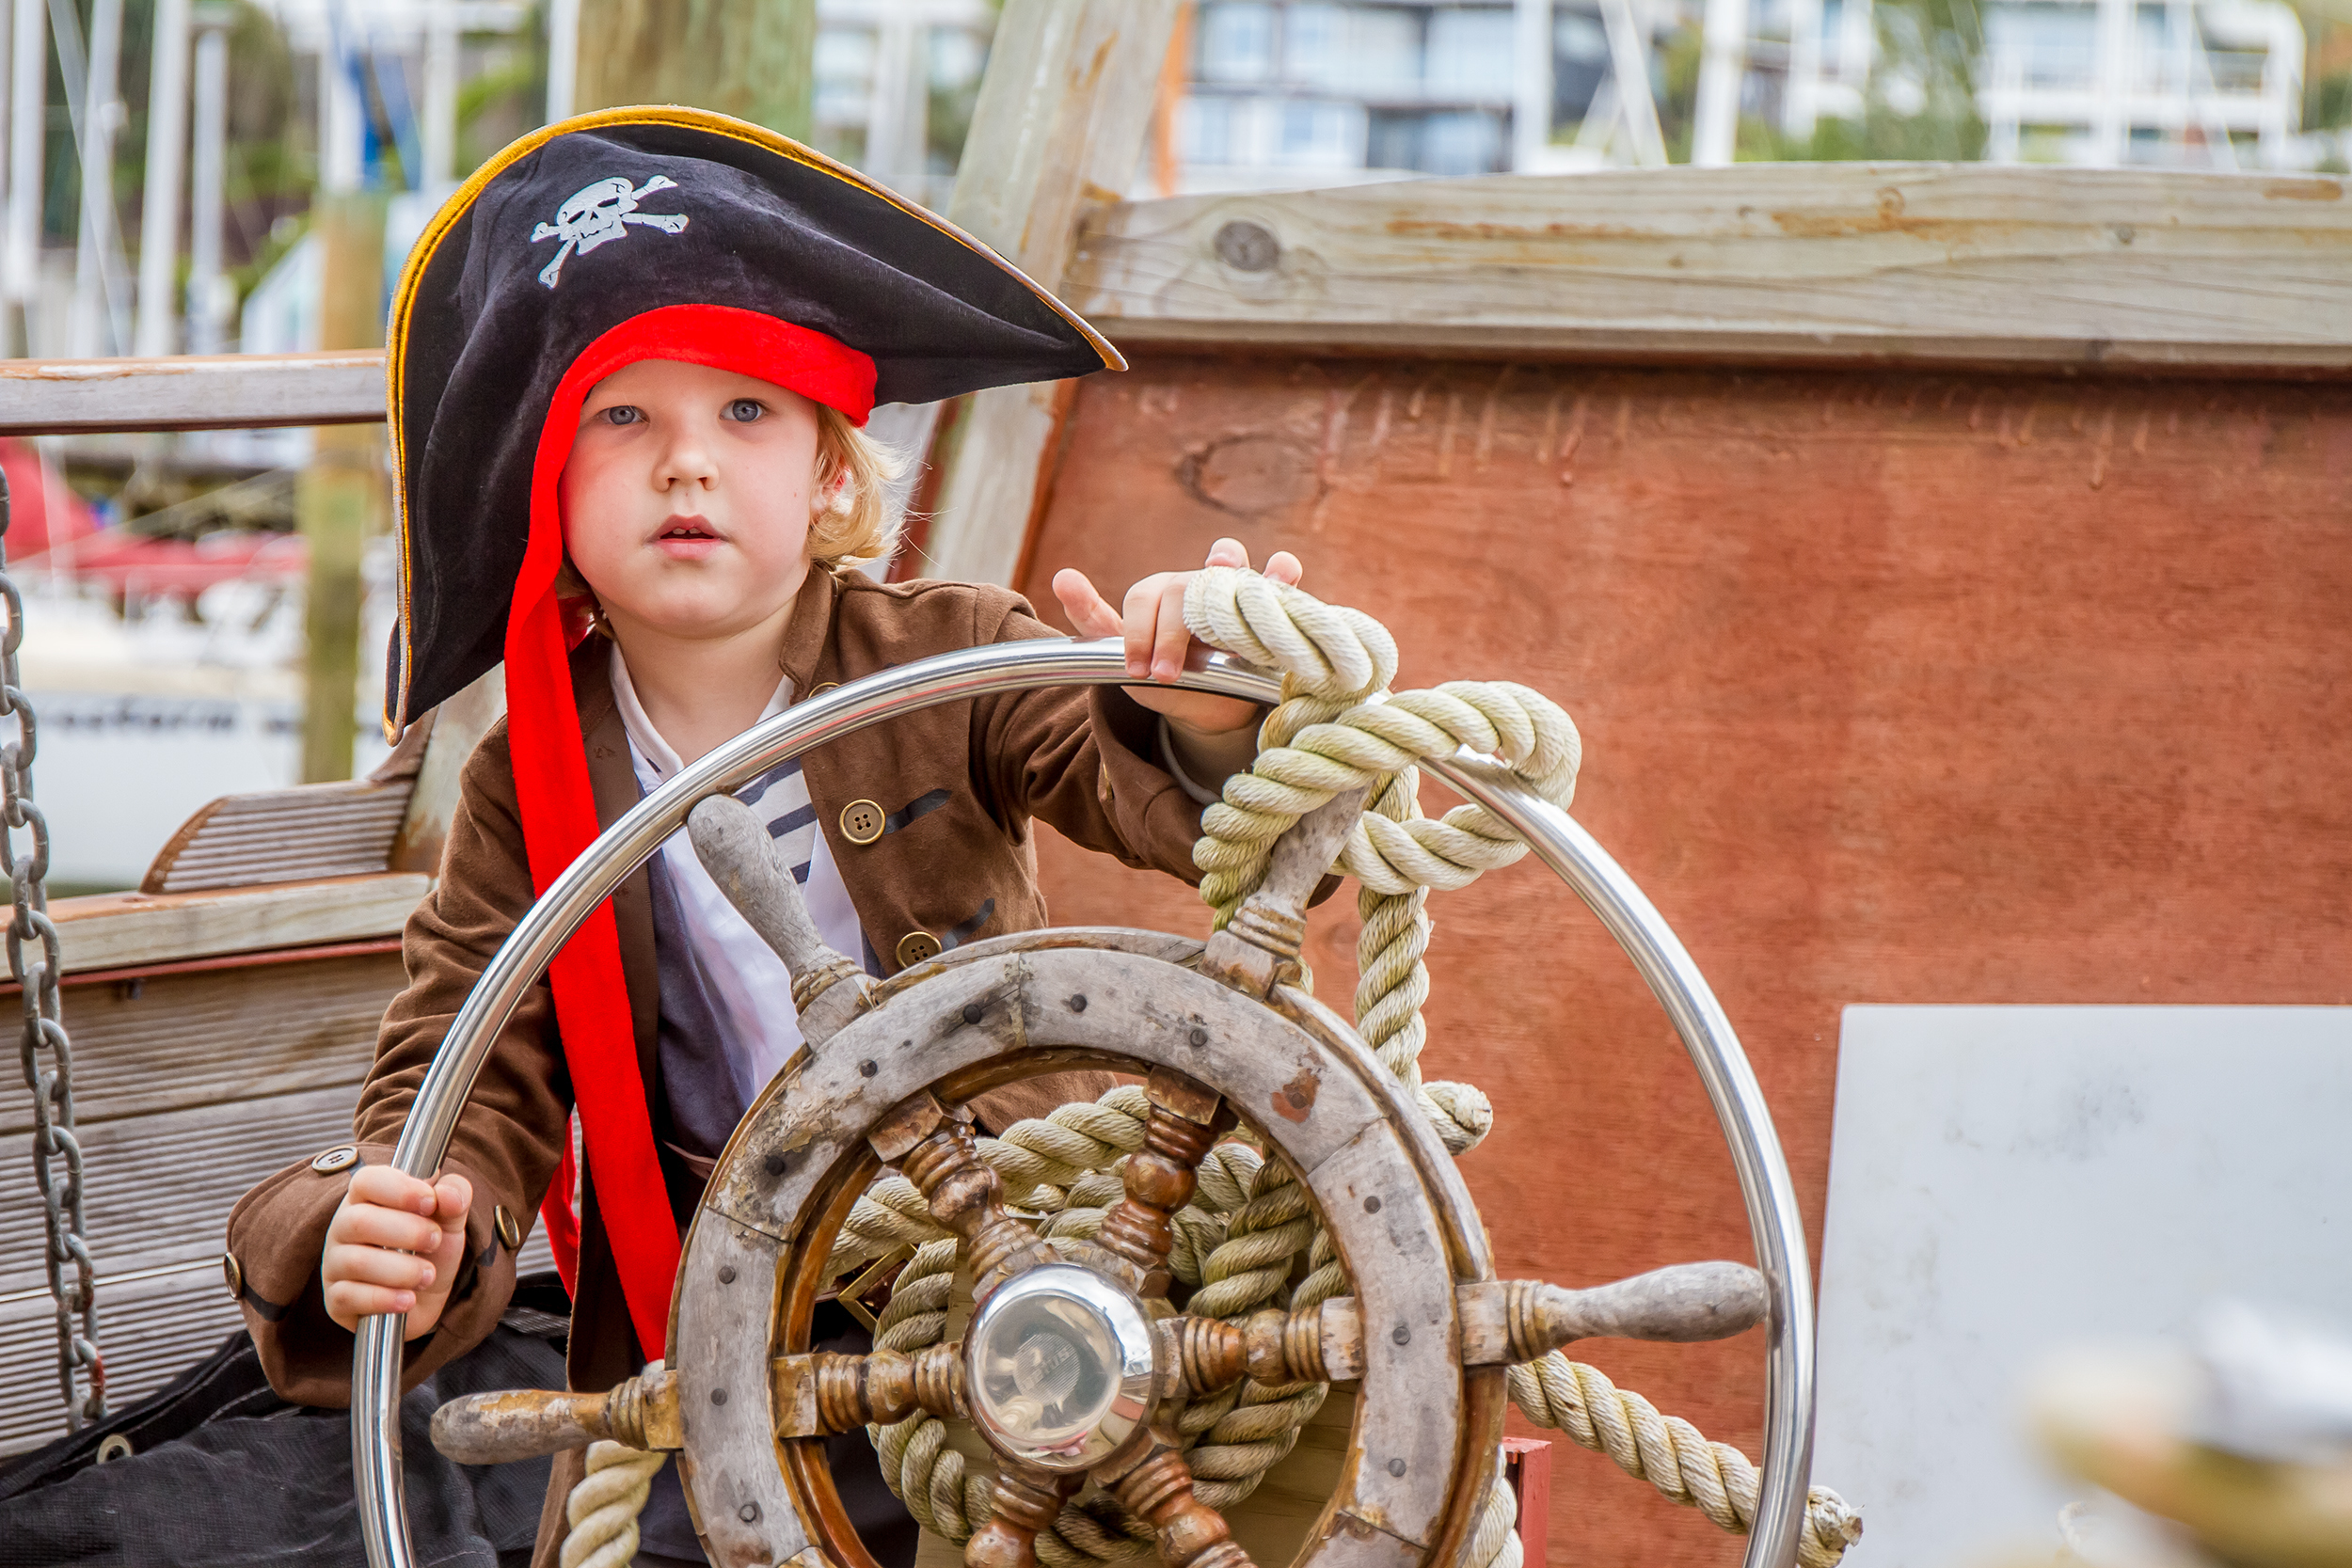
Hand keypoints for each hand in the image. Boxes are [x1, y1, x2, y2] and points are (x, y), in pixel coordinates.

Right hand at [321, 1166, 472, 1338]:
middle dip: (406, 1232)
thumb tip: (449, 1194)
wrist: (425, 1299)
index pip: (366, 1180)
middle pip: (359, 1221)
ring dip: (401, 1270)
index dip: (398, 1189)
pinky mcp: (335, 1299)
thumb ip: (454, 1197)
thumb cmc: (430, 1250)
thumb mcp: (450, 1220)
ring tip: (428, 1275)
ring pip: (355, 1262)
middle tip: (435, 1241)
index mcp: (367, 1198)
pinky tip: (408, 1300)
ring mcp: (335, 1264)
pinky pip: (349, 1297)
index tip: (430, 1202)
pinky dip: (384, 1299)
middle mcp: (343, 1228)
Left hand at [1053, 538, 1302, 735]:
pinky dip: (1282, 572)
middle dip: (1173, 629)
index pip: (1147, 597)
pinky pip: (1280, 578)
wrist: (1208, 707)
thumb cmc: (1164, 673)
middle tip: (1167, 672)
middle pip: (1186, 584)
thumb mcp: (1121, 655)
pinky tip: (1281, 573)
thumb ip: (1093, 619)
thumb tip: (1062, 575)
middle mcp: (1198, 582)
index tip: (1138, 670)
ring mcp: (1235, 591)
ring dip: (1229, 565)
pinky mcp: (1271, 607)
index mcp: (1163, 591)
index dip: (1139, 632)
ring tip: (1223, 570)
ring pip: (1232, 562)